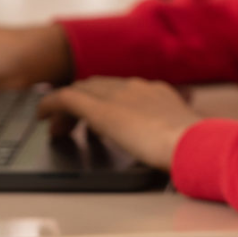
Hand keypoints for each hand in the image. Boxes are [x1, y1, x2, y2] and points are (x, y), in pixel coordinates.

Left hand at [38, 77, 197, 169]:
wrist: (193, 142)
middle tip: (70, 124)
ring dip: (67, 107)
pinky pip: (66, 98)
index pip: (122, 89)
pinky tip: (41, 115)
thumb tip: (172, 149)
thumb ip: (173, 136)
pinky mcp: (102, 110)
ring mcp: (118, 96)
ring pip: (82, 90)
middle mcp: (136, 88)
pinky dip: (50, 104)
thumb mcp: (185, 137)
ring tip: (55, 127)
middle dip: (82, 102)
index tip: (97, 119)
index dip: (104, 100)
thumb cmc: (196, 147)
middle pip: (98, 86)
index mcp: (156, 93)